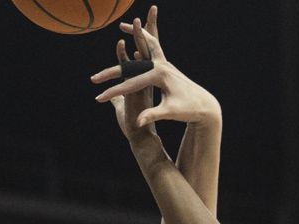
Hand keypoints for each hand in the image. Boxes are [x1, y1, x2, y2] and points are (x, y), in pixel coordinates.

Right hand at [91, 16, 220, 128]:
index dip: (113, 92)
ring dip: (135, 34)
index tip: (98, 98)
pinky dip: (144, 41)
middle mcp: (161, 66)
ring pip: (147, 45)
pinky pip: (153, 49)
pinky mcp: (167, 66)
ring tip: (121, 25)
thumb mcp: (170, 113)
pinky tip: (136, 41)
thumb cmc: (188, 110)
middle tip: (93, 78)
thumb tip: (139, 122)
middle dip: (112, 70)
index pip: (131, 84)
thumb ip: (153, 114)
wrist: (205, 105)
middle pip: (132, 64)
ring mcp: (165, 64)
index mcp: (159, 76)